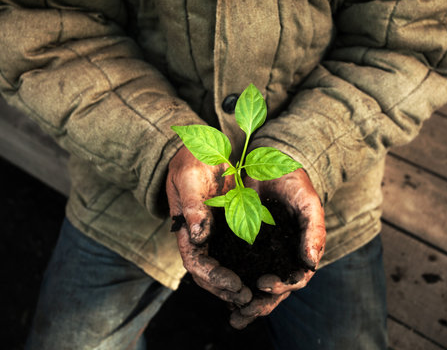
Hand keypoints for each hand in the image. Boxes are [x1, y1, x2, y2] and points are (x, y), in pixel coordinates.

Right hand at [166, 146, 251, 305]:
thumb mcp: (190, 178)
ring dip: (235, 283)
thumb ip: (193, 206)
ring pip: (222, 267)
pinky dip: (244, 267)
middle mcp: (199, 237)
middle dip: (225, 288)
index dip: (213, 277)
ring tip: (256, 294)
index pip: (195, 262)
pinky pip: (234, 253)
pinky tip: (260, 274)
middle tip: (248, 296)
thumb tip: (198, 236)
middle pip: (208, 273)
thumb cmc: (192, 161)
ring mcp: (213, 234)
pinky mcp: (227, 228)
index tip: (233, 284)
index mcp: (185, 229)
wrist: (202, 149)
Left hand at [230, 168, 325, 328]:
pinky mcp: (242, 245)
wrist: (266, 162)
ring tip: (234, 315)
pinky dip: (231, 281)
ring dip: (246, 302)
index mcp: (300, 251)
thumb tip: (312, 262)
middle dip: (261, 304)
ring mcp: (263, 252)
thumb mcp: (307, 202)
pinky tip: (221, 291)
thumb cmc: (293, 182)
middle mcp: (282, 257)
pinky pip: (237, 267)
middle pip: (275, 290)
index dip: (283, 286)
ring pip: (255, 285)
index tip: (265, 284)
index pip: (296, 279)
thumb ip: (314, 230)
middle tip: (244, 312)